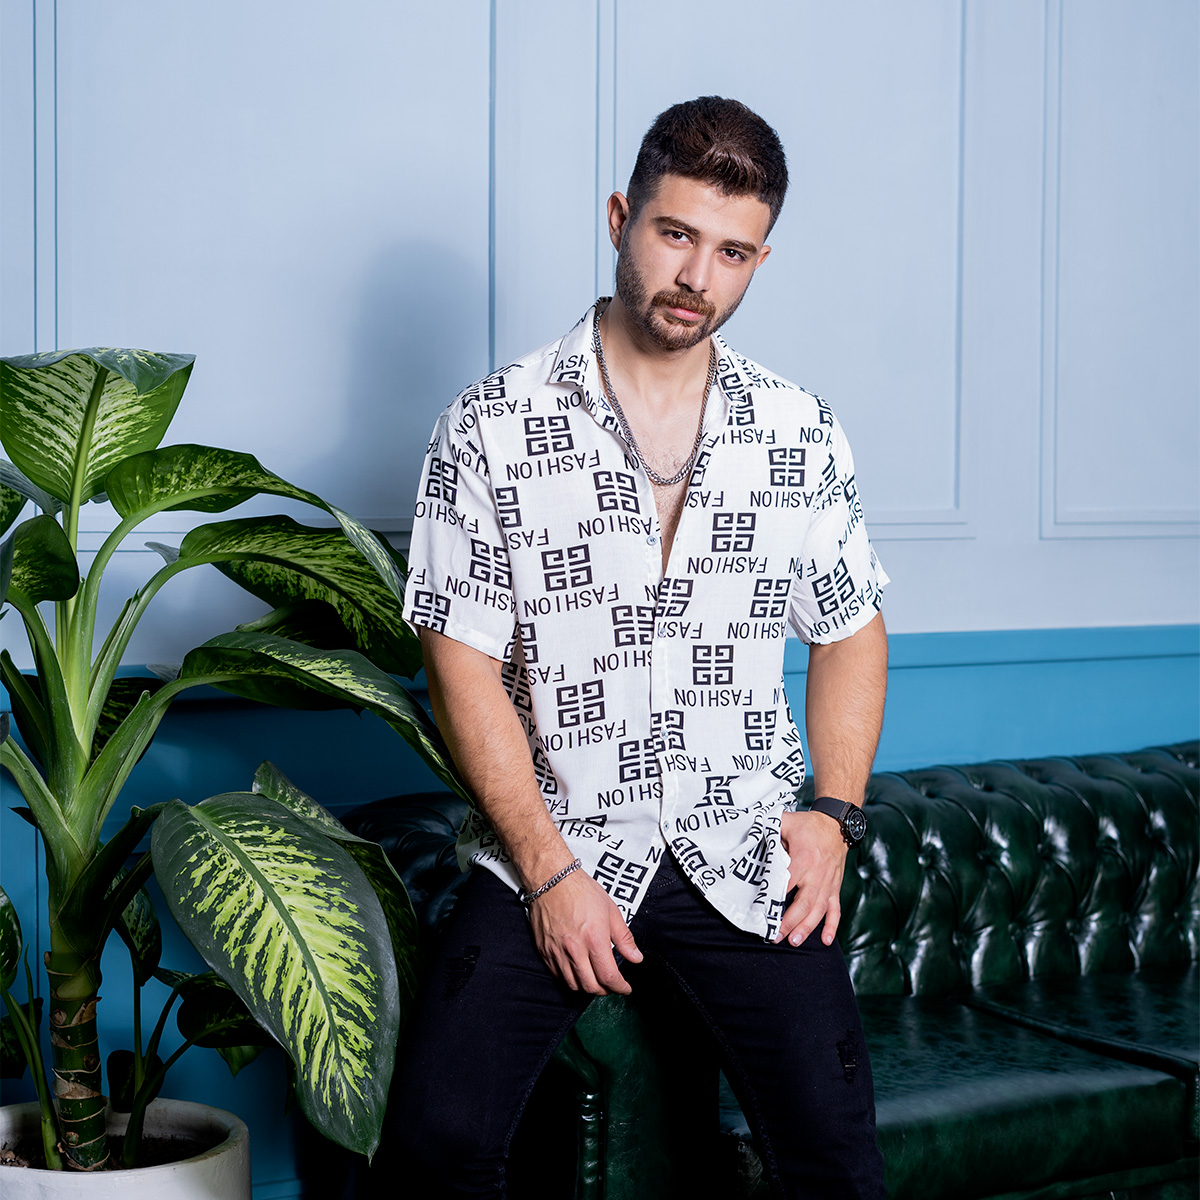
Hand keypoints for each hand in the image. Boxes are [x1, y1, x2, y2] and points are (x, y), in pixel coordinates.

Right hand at [527, 869, 643, 994]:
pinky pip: (557, 975)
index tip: (625, 988)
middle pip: (591, 986)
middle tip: (611, 985)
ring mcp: (557, 952)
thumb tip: (636, 958)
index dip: (620, 987)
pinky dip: (570, 979)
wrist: (551, 879)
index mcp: (594, 939)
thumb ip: (624, 938)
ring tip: (595, 980)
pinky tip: (578, 971)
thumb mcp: (611, 910)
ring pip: (573, 985)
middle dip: (605, 991)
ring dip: (587, 987)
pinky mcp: (544, 951)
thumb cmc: (581, 890)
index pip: (609, 977)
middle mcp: (574, 950)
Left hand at [774, 810, 848, 946]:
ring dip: (807, 928)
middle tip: (776, 936)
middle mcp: (817, 875)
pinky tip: (827, 941)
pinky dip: (832, 926)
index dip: (775, 897)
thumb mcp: (786, 821)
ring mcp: (828, 884)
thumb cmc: (808, 826)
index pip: (787, 882)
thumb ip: (769, 828)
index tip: (763, 911)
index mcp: (803, 859)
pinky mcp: (834, 888)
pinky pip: (835, 910)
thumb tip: (751, 835)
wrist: (837, 826)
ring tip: (794, 941)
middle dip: (790, 921)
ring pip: (818, 910)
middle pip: (804, 903)